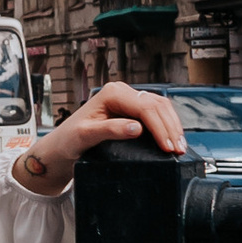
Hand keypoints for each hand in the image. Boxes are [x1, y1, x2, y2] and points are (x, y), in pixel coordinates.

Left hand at [13, 78, 188, 199]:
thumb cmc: (69, 140)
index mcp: (111, 93)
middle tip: (178, 150)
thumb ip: (110, 130)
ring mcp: (127, 100)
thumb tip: (137, 128)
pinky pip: (156, 114)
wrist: (61, 147)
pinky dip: (167, 125)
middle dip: (170, 128)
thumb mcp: (85, 136)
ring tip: (180, 147)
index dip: (160, 127)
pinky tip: (172, 139)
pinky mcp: (131, 110)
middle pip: (156, 105)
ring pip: (160, 107)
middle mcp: (121, 92)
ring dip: (172, 126)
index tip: (168, 147)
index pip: (144, 107)